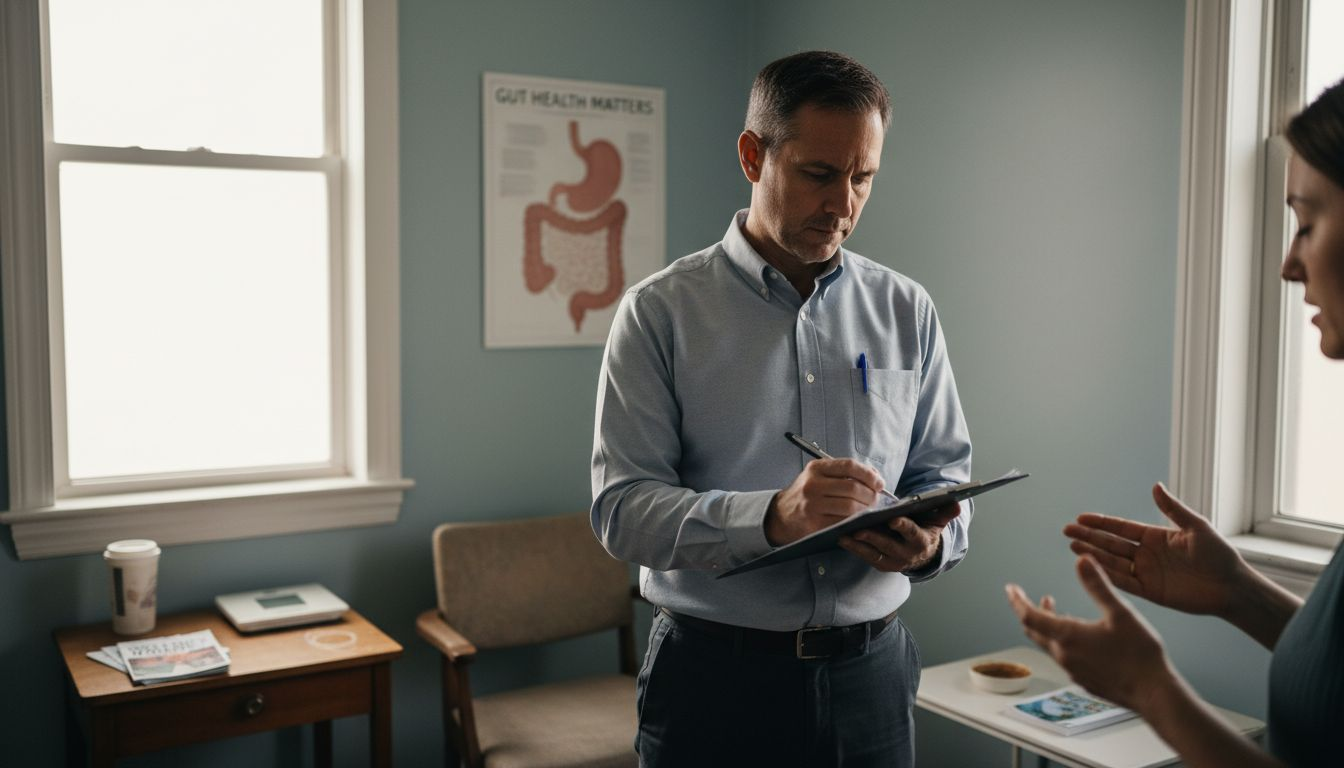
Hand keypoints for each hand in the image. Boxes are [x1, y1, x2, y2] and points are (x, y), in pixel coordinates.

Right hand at [765, 458, 882, 545]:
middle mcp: (813, 484)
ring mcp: (812, 504)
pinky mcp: (814, 523)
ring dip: (865, 510)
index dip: (869, 474)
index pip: (849, 466)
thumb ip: (843, 474)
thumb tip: (875, 477)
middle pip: (853, 488)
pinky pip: (843, 522)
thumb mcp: (819, 476)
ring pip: (850, 507)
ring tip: (868, 511)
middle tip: (875, 500)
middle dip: (871, 495)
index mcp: (816, 468)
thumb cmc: (806, 494)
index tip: (879, 483)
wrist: (781, 515)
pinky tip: (857, 521)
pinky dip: (855, 522)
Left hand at [839, 501, 960, 572]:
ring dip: (858, 545)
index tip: (893, 519)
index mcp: (921, 541)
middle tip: (858, 529)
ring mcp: (893, 562)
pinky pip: (866, 557)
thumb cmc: (926, 529)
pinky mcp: (881, 564)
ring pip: (874, 554)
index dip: (903, 526)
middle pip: (888, 545)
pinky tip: (842, 539)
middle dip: (873, 538)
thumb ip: (945, 511)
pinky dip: (854, 549)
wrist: (923, 553)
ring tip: (843, 535)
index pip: (912, 533)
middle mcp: (907, 554)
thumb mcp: (937, 520)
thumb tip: (957, 502)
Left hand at [1005, 556, 1177, 713]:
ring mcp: (1073, 671)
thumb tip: (1081, 560)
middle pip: (1035, 631)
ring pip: (1049, 645)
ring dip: (1048, 625)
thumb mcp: (1120, 613)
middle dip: (1031, 611)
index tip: (1010, 588)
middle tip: (1033, 597)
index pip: (1029, 616)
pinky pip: (1064, 657)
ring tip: (1057, 610)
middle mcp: (1064, 656)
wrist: (1154, 694)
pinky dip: (1061, 641)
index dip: (1017, 600)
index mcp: (1067, 637)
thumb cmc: (1139, 654)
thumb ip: (1098, 586)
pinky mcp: (1084, 680)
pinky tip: (1079, 636)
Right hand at [1064, 483, 1248, 616]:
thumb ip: (1173, 509)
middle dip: (1089, 536)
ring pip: (1112, 562)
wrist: (1232, 587)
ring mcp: (1146, 573)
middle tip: (1067, 530)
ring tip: (1072, 546)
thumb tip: (1155, 485)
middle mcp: (1146, 554)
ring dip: (1092, 554)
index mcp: (1155, 536)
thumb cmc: (1219, 555)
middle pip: (1111, 544)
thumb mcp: (1196, 527)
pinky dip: (1107, 575)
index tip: (1080, 517)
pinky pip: (1123, 583)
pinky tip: (1091, 567)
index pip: (1121, 528)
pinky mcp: (1150, 592)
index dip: (1101, 522)